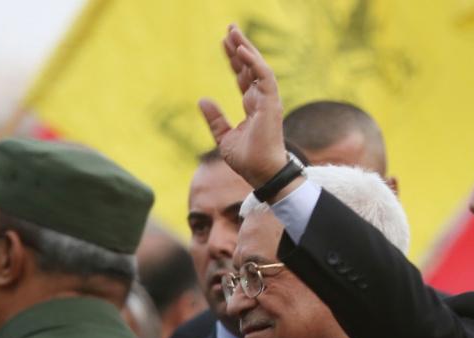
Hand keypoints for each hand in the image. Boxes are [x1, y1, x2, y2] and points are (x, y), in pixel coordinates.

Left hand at [199, 24, 287, 187]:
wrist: (261, 173)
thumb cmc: (247, 160)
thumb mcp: (224, 137)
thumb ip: (215, 118)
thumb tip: (202, 100)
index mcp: (253, 107)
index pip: (244, 78)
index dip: (234, 60)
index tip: (224, 43)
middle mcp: (262, 100)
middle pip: (251, 68)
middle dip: (240, 47)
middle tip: (230, 28)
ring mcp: (268, 101)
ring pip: (258, 67)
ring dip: (246, 48)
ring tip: (233, 32)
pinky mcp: (271, 103)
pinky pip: (264, 76)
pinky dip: (253, 62)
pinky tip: (241, 50)